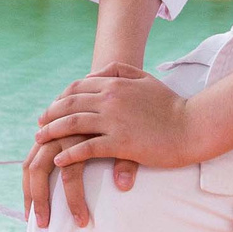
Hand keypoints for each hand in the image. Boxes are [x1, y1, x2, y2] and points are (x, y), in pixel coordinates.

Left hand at [26, 71, 196, 231]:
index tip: (50, 109)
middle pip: (70, 104)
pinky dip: (69, 154)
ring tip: (40, 141)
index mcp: (115, 83)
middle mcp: (111, 99)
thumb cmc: (171, 105)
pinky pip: (87, 149)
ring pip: (73, 125)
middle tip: (39, 126)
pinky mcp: (121, 143)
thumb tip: (99, 72)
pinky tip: (59, 160)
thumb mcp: (146, 79)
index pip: (77, 88)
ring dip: (53, 132)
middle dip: (50, 115)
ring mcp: (115, 121)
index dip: (60, 98)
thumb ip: (122, 71)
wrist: (193, 127)